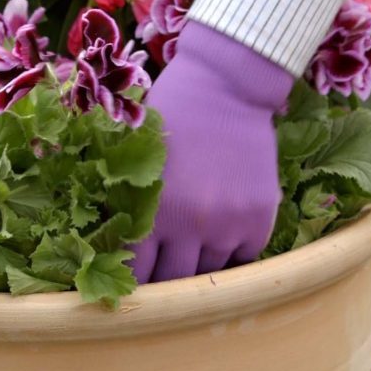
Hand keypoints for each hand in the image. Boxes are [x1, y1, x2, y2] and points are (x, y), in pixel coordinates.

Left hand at [131, 21, 293, 282]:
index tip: (131, 284)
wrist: (225, 85)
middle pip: (175, 282)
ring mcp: (229, 224)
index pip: (137, 272)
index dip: (133, 282)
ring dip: (200, 267)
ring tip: (192, 253)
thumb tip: (110, 246)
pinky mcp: (260, 219)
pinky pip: (244, 258)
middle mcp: (190, 225)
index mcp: (151, 211)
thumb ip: (128, 203)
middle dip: (165, 283)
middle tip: (161, 277)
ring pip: (211, 274)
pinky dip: (233, 254)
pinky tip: (221, 236)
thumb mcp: (136, 157)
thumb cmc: (170, 113)